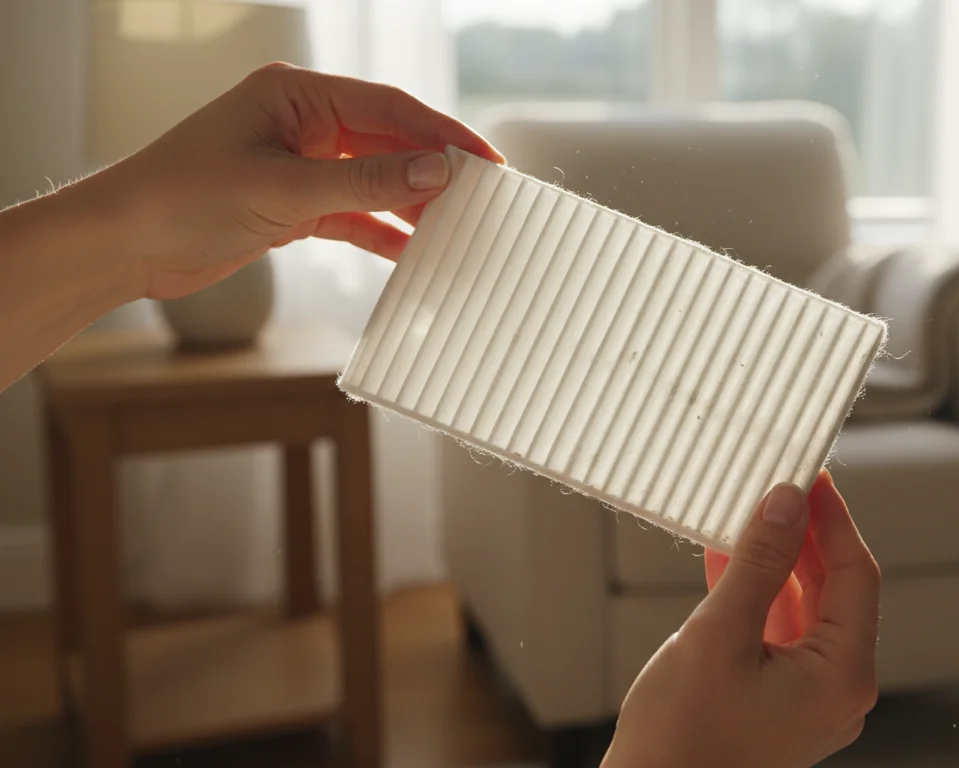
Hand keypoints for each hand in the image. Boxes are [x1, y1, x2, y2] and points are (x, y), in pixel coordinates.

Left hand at [85, 62, 502, 300]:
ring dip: (412, 204)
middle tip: (484, 198)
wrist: (121, 244)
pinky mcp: (291, 204)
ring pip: (374, 180)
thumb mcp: (285, 189)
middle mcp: (301, 122)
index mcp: (296, 93)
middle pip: (389, 141)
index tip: (487, 162)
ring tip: (457, 228)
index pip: (390, 107)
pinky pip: (352, 214)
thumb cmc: (181, 197)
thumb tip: (437, 172)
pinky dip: (381, 232)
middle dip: (435, 170)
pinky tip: (411, 251)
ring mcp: (298, 163)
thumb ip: (367, 182)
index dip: (443, 134)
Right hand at [603, 470, 880, 767]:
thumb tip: (786, 504)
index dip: (834, 519)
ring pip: (803, 612)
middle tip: (778, 488)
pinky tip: (726, 562)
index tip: (812, 476)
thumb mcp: (720, 633)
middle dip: (803, 537)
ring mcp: (808, 701)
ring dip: (775, 564)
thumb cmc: (682, 742)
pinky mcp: (777, 706)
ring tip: (747, 516)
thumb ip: (759, 562)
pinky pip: (778, 637)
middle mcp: (837, 690)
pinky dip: (756, 599)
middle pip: (834, 591)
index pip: (856, 575)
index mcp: (843, 676)